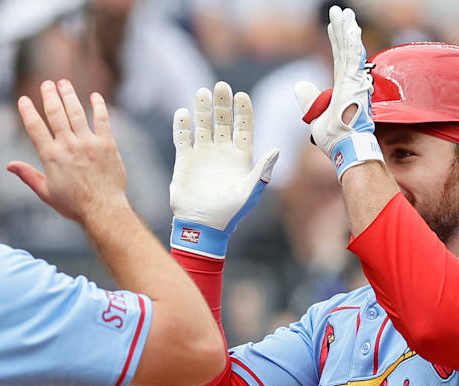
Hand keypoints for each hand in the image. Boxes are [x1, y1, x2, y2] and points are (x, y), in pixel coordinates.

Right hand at [8, 79, 129, 224]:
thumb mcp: (46, 193)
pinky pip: (102, 119)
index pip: (36, 128)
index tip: (24, 100)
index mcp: (51, 157)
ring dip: (69, 95)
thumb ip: (28, 175)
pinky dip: (98, 106)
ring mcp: (88, 143)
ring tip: (63, 83)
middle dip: (49, 96)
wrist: (103, 210)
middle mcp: (68, 146)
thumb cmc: (73, 205)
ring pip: (76, 112)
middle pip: (56, 114)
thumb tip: (9, 165)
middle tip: (46, 83)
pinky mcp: (107, 144)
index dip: (28, 111)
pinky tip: (94, 96)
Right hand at [169, 81, 279, 257]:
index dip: (243, 111)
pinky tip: (182, 113)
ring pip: (202, 125)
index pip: (243, 127)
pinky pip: (182, 138)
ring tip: (201, 93)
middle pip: (223, 120)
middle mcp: (222, 151)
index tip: (241, 96)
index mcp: (241, 156)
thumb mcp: (250, 191)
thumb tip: (277, 150)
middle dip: (222, 103)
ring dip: (202, 109)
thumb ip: (262, 171)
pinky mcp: (184, 160)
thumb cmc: (230, 212)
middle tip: (221, 86)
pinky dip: (182, 126)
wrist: (202, 225)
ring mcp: (203, 154)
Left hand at [292, 5, 382, 178]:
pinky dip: (352, 43)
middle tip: (340, 10)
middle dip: (343, 29)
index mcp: (343, 88)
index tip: (333, 25)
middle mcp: (352, 82)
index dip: (336, 41)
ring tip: (344, 12)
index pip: (339, 59)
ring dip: (346, 30)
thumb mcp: (315, 117)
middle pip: (345, 50)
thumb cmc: (336, 140)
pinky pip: (353, 60)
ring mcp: (355, 83)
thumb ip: (309, 99)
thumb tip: (299, 84)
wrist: (345, 152)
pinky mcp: (355, 86)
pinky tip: (351, 28)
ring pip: (350, 50)